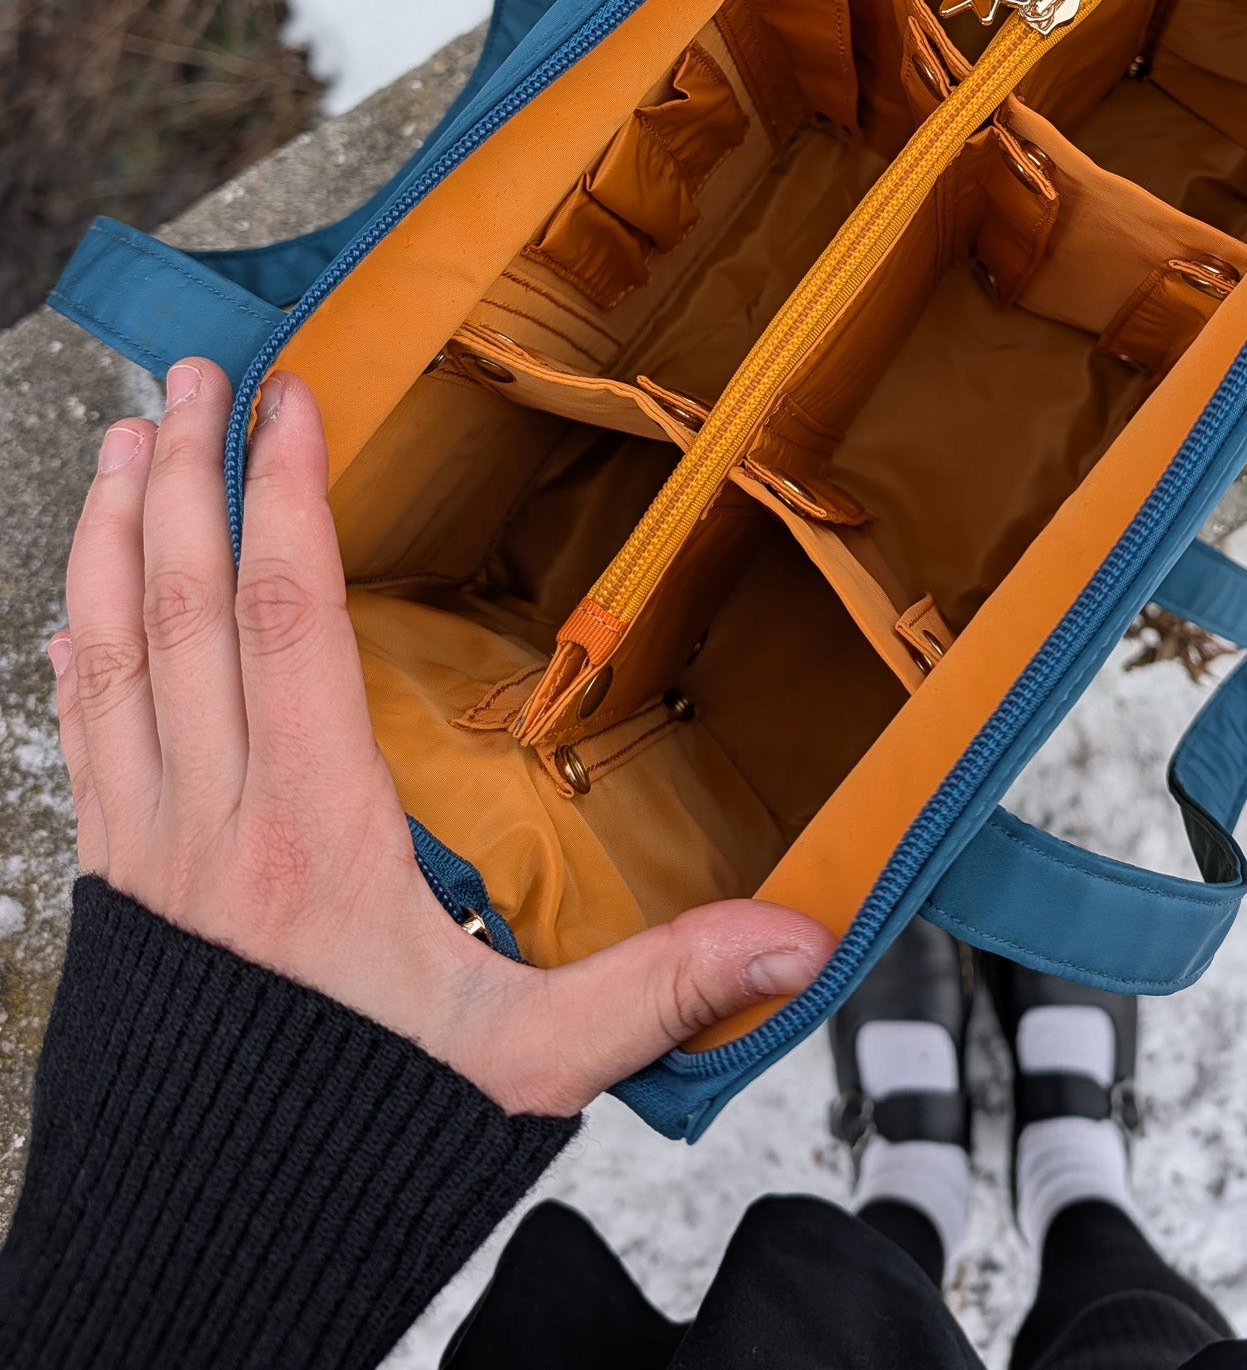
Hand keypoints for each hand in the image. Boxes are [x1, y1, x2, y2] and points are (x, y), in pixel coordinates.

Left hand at [51, 359, 832, 1116]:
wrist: (212, 1242)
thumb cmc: (365, 1137)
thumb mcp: (533, 1061)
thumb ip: (660, 983)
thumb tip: (799, 937)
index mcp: (314, 832)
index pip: (286, 615)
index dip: (285, 495)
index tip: (288, 401)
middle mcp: (210, 819)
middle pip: (180, 605)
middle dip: (183, 476)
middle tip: (192, 375)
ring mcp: (146, 848)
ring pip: (108, 654)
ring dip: (109, 536)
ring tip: (123, 440)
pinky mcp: (115, 883)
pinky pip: (81, 732)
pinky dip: (77, 645)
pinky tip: (80, 600)